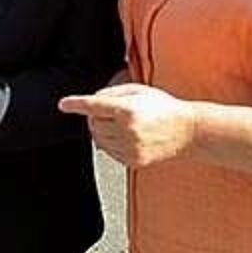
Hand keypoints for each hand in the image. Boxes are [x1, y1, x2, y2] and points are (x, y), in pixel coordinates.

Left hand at [58, 83, 196, 168]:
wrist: (187, 131)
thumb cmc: (163, 107)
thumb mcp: (138, 91)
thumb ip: (112, 94)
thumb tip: (90, 104)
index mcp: (129, 110)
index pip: (95, 106)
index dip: (77, 104)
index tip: (63, 104)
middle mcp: (128, 131)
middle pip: (94, 124)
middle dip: (96, 117)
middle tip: (112, 112)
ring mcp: (131, 148)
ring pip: (99, 139)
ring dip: (102, 131)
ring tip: (121, 124)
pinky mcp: (133, 161)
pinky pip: (109, 152)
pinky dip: (111, 143)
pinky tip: (128, 136)